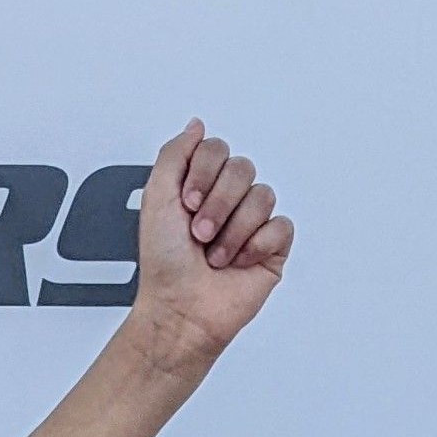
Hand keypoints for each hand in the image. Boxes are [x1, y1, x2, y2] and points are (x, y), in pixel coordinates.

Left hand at [131, 118, 293, 367]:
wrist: (179, 311)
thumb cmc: (164, 266)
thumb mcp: (155, 199)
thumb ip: (174, 155)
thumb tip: (196, 125)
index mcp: (198, 188)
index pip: (217, 149)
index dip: (203, 174)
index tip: (186, 203)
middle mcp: (225, 202)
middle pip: (242, 168)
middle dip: (217, 204)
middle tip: (198, 234)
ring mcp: (251, 224)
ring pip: (262, 196)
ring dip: (232, 230)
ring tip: (214, 255)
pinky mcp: (272, 247)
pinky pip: (281, 225)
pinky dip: (256, 245)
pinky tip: (238, 262)